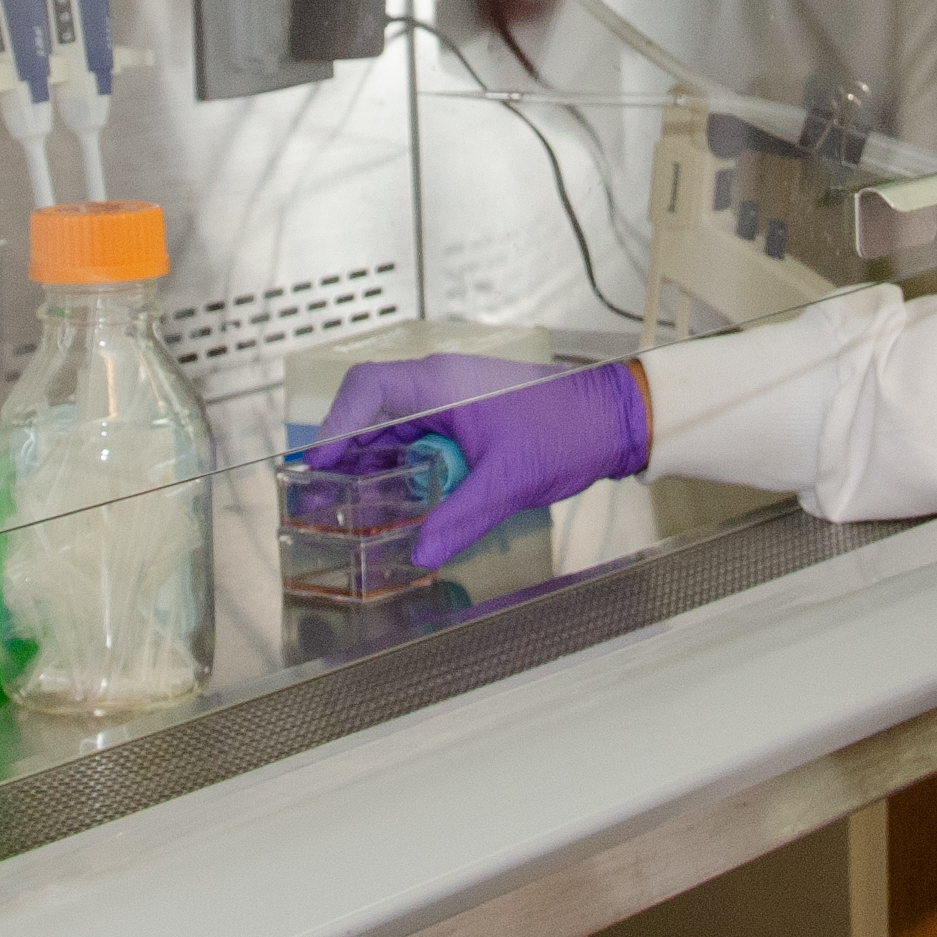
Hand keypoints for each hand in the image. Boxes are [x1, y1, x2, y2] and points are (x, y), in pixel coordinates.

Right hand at [308, 354, 648, 570]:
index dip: (336, 425)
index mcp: (443, 382)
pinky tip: (401, 500)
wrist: (617, 420)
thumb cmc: (568, 430)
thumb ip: (460, 517)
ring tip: (355, 506)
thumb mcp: (510, 480)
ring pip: (396, 428)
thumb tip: (421, 554)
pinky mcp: (469, 419)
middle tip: (325, 496)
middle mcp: (443, 384)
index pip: (367, 389)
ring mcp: (456, 400)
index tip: (319, 464)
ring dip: (376, 464)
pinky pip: (422, 439)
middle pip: (373, 411)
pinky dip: (406, 466)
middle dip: (348, 453)